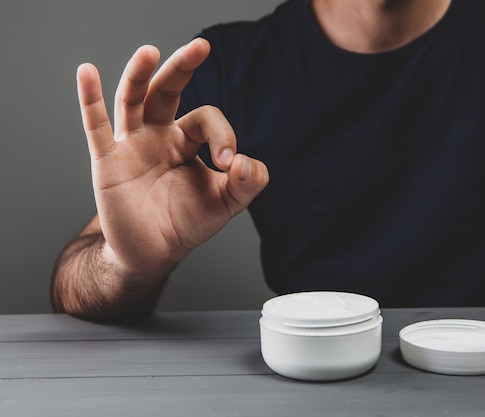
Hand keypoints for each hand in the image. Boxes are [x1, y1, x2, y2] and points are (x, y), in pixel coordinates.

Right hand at [77, 38, 268, 275]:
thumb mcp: (226, 204)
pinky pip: (96, 126)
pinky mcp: (107, 161)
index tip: (227, 164)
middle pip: (167, 91)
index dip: (222, 135)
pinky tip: (87, 72)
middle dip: (182, 68)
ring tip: (150, 51)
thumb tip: (246, 162)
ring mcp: (131, 145)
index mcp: (187, 140)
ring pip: (133, 100)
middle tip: (200, 46)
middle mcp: (158, 134)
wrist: (153, 252)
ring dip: (140, 74)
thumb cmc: (186, 223)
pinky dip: (90, 99)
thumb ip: (247, 183)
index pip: (206, 119)